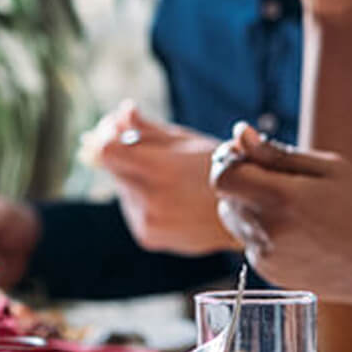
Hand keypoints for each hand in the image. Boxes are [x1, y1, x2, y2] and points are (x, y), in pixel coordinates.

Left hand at [95, 105, 230, 254]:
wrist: (245, 213)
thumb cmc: (217, 169)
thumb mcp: (185, 140)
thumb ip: (146, 129)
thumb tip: (119, 114)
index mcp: (160, 169)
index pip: (106, 151)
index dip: (106, 135)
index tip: (117, 130)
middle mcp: (150, 199)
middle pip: (112, 168)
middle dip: (122, 155)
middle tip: (146, 149)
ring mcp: (147, 221)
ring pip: (122, 188)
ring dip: (132, 177)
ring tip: (166, 177)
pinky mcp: (148, 236)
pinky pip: (131, 208)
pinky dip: (141, 198)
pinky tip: (168, 196)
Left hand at [208, 122, 351, 301]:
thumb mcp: (327, 168)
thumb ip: (276, 153)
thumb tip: (240, 134)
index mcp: (281, 199)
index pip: (222, 177)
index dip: (230, 162)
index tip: (249, 157)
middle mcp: (268, 232)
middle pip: (225, 198)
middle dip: (242, 184)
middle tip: (279, 181)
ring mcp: (267, 258)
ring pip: (235, 222)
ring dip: (251, 208)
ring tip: (293, 208)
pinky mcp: (270, 274)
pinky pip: (251, 244)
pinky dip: (264, 233)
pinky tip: (299, 233)